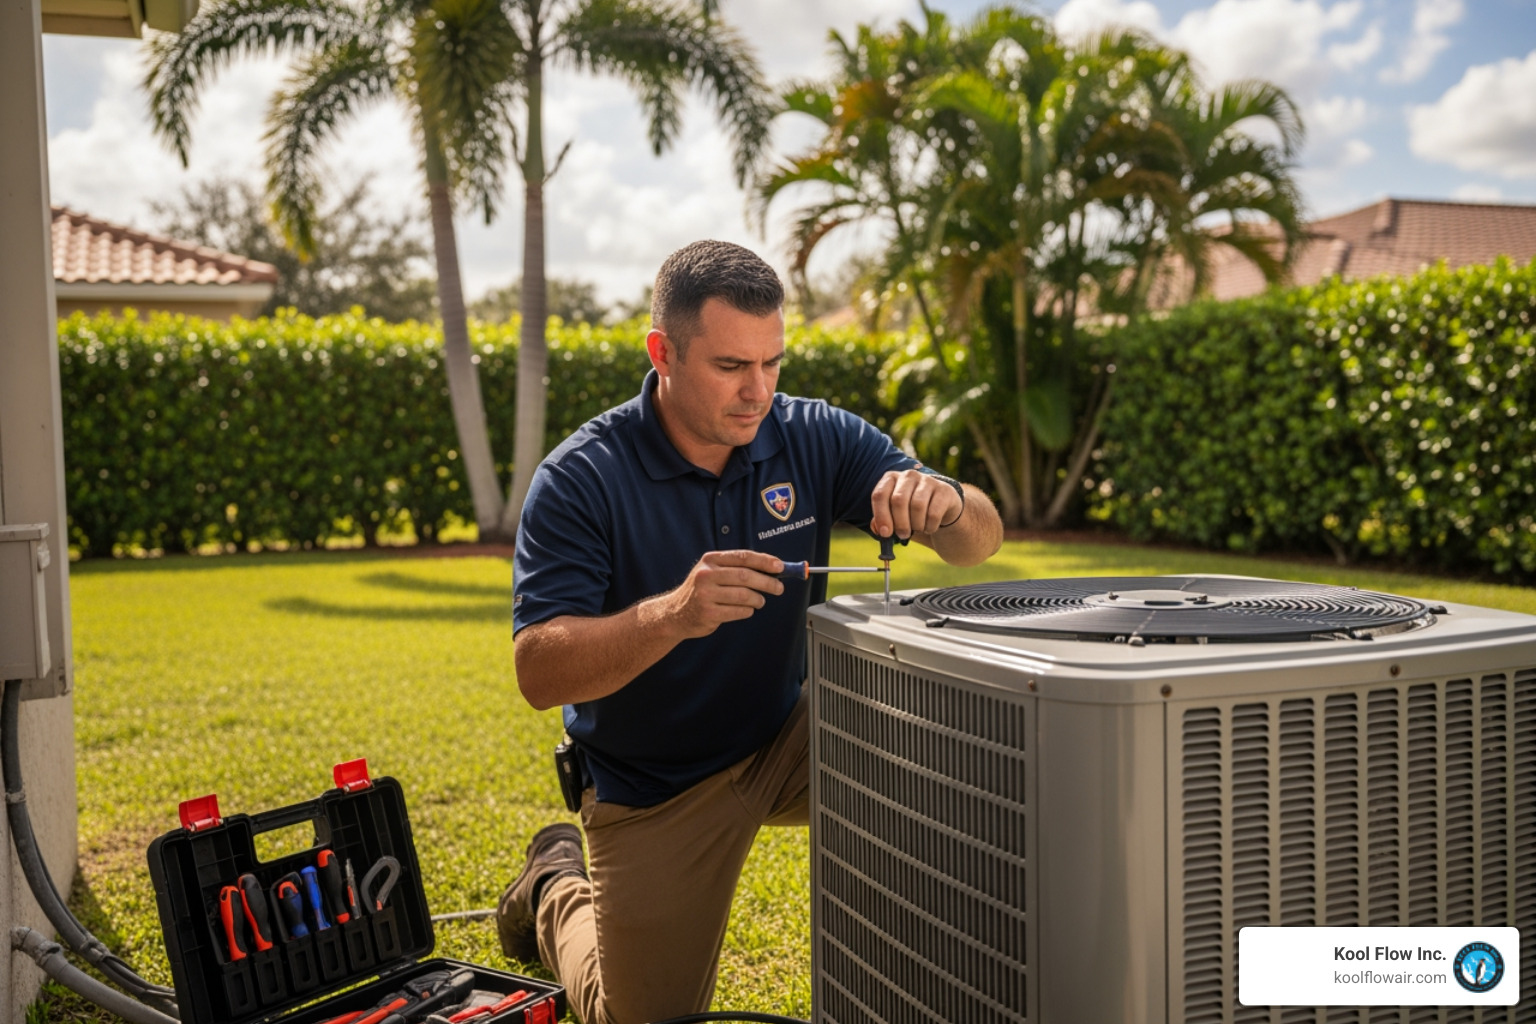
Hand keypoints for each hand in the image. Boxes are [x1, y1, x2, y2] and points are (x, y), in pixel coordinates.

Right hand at [661, 549, 784, 638]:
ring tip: (760, 601)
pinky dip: (748, 611)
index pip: (742, 557)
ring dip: (758, 599)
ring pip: (744, 595)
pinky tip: (746, 609)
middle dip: (767, 582)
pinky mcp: (708, 613)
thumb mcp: (712, 572)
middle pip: (746, 576)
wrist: (676, 613)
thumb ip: (736, 568)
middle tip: (779, 588)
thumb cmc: (702, 591)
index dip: (764, 561)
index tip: (780, 566)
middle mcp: (706, 575)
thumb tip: (772, 568)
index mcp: (710, 560)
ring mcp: (706, 594)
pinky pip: (739, 611)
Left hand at [870, 469, 961, 539]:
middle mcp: (908, 475)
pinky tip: (929, 527)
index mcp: (891, 479)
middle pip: (898, 500)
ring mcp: (927, 480)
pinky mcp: (944, 490)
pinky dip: (930, 526)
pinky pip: (934, 513)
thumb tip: (879, 529)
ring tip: (917, 529)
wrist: (940, 509)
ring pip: (917, 506)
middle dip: (900, 523)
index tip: (885, 533)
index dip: (881, 515)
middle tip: (903, 535)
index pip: (880, 494)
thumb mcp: (894, 515)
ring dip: (916, 525)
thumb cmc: (910, 512)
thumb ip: (882, 521)